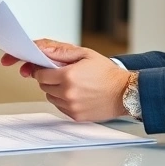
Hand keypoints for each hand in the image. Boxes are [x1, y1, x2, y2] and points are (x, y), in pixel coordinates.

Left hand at [3, 40, 130, 121]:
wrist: (125, 92)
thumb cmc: (107, 73)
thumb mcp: (85, 54)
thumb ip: (60, 51)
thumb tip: (41, 49)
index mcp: (68, 76)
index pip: (40, 74)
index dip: (42, 69)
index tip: (47, 67)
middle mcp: (67, 93)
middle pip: (43, 86)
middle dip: (49, 78)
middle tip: (63, 73)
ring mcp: (71, 106)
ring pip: (50, 97)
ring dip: (55, 90)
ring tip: (72, 83)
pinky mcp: (75, 116)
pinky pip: (59, 107)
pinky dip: (63, 100)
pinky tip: (77, 93)